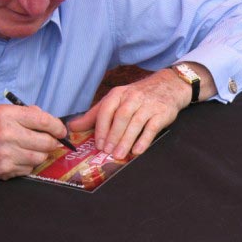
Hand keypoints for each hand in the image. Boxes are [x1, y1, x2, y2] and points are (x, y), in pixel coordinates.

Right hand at [0, 104, 68, 179]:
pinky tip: (16, 158)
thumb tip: (51, 122)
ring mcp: (6, 154)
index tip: (61, 131)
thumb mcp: (1, 112)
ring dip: (40, 154)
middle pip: (46, 142)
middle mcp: (7, 133)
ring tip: (29, 149)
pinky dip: (27, 164)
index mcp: (7, 115)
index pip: (43, 120)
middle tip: (49, 141)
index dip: (58, 127)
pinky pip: (28, 169)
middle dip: (52, 142)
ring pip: (40, 157)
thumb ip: (26, 114)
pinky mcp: (4, 169)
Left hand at [69, 68, 193, 159]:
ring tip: (119, 155)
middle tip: (107, 152)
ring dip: (126, 141)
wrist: (169, 85)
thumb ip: (95, 115)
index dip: (101, 128)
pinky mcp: (162, 113)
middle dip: (113, 136)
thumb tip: (73, 127)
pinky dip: (144, 140)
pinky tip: (137, 151)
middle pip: (120, 117)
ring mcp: (148, 105)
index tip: (97, 144)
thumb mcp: (116, 101)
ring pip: (135, 123)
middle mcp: (133, 97)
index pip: (106, 110)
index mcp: (118, 94)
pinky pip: (152, 127)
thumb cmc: (138, 96)